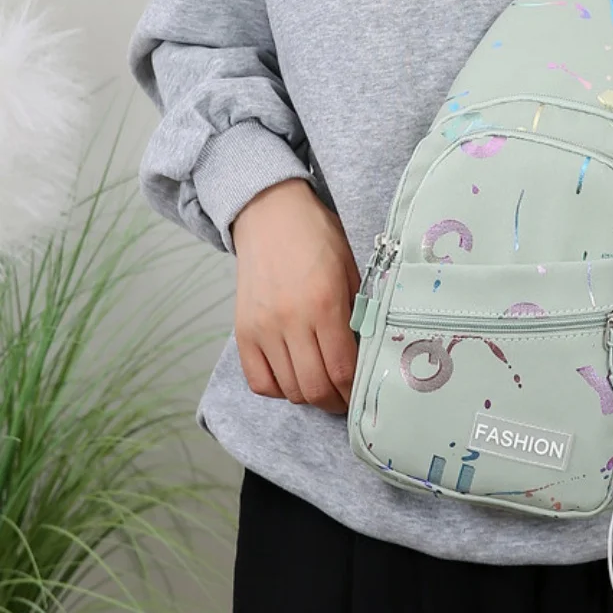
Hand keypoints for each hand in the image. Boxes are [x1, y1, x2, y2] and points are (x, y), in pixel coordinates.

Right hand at [232, 178, 360, 413]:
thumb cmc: (318, 237)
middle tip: (346, 401)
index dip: (355, 392)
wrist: (271, 215)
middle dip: (335, 402)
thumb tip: (366, 353)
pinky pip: (259, 381)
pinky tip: (294, 378)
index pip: (342, 369)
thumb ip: (359, 311)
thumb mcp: (351, 268)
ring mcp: (262, 329)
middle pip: (315, 387)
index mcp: (324, 304)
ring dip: (310, 397)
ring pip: (289, 389)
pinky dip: (279, 389)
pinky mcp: (242, 332)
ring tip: (324, 388)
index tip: (364, 396)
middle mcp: (290, 321)